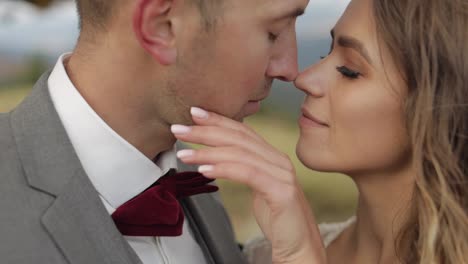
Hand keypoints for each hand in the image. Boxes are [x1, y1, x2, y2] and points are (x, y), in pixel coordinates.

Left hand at [171, 107, 326, 263]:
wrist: (301, 248)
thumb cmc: (278, 221)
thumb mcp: (258, 188)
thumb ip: (244, 169)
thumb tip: (216, 158)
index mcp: (272, 157)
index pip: (242, 131)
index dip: (217, 120)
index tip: (194, 113)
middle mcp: (279, 161)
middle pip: (238, 137)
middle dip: (206, 131)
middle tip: (179, 129)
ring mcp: (282, 175)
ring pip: (239, 154)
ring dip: (207, 152)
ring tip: (184, 153)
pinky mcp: (281, 192)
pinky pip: (247, 173)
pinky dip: (223, 169)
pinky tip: (204, 170)